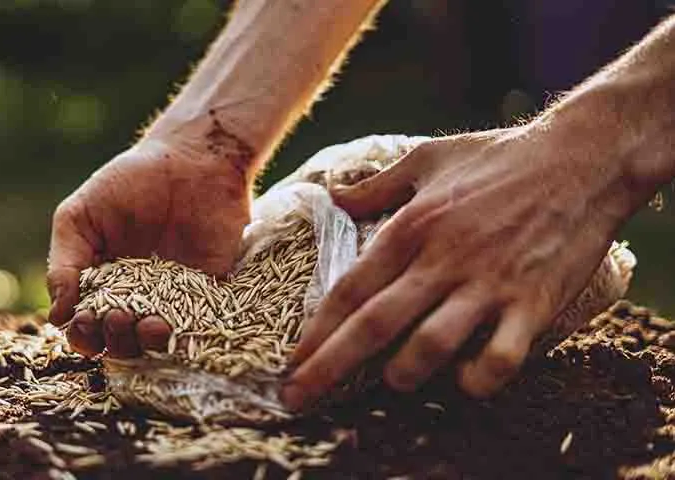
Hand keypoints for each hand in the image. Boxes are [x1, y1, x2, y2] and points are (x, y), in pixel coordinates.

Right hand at [47, 137, 251, 357]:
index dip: (83, 335)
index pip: (86, 328)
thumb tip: (57, 317)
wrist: (193, 159)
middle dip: (115, 340)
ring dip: (148, 344)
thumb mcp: (80, 216)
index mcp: (100, 284)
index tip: (87, 319)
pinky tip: (177, 325)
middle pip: (119, 344)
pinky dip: (188, 337)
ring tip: (151, 324)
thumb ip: (64, 263)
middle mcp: (135, 298)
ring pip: (156, 344)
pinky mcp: (210, 294)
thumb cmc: (128, 182)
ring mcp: (173, 299)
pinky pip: (198, 328)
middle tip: (120, 316)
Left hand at [282, 122, 644, 407]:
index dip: (315, 332)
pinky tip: (466, 381)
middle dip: (329, 369)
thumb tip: (332, 196)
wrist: (582, 157)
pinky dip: (479, 380)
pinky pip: (501, 357)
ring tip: (395, 380)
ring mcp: (488, 284)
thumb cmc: (499, 157)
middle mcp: (443, 260)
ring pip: (431, 346)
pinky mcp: (533, 302)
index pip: (350, 290)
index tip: (290, 364)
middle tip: (298, 401)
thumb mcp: (428, 160)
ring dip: (403, 374)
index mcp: (411, 227)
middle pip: (374, 325)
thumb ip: (376, 186)